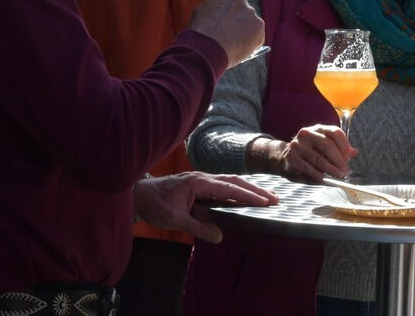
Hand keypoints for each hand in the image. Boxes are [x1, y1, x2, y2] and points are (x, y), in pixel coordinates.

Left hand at [133, 172, 277, 243]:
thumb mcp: (175, 220)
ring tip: (267, 197)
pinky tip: (245, 196)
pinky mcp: (200, 185)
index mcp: (199, 183)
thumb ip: (198, 227)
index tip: (265, 202)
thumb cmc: (155, 204)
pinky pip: (223, 186)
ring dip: (248, 189)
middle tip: (275, 198)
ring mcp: (202, 180)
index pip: (229, 188)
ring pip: (230, 182)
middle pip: (234, 181)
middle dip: (255, 190)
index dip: (248, 195)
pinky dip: (237, 190)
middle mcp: (203, 178)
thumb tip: (219, 236)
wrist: (139, 194)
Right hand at [187, 0, 264, 67]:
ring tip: (232, 43)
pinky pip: (257, 36)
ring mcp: (253, 16)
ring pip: (250, 24)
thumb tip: (216, 11)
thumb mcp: (202, 9)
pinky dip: (251, 42)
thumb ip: (215, 6)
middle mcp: (244, 2)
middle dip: (238, 22)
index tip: (226, 20)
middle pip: (243, 12)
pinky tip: (238, 47)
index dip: (229, 12)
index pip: (234, 1)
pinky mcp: (260, 30)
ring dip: (244, 32)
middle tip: (229, 33)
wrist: (209, 47)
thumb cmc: (202, 30)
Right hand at [248, 125, 356, 180]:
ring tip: (338, 176)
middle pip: (327, 145)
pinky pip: (308, 167)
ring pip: (318, 158)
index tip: (348, 158)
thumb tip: (354, 152)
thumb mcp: (323, 149)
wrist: (283, 157)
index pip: (335, 132)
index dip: (344, 145)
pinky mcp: (292, 157)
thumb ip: (338, 150)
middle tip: (345, 171)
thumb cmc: (307, 154)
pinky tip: (323, 179)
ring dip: (330, 169)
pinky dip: (317, 174)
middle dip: (338, 160)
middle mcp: (308, 133)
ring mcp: (298, 145)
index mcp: (318, 129)